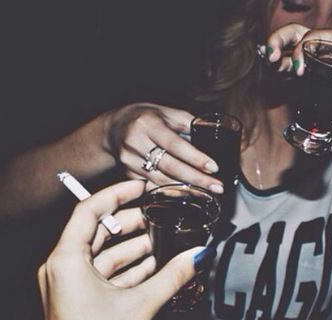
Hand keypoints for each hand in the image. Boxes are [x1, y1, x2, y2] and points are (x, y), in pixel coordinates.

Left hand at [37, 180, 213, 319]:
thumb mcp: (142, 306)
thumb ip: (173, 275)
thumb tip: (200, 254)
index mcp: (66, 263)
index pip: (88, 211)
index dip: (116, 194)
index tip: (141, 186)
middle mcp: (62, 270)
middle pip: (98, 232)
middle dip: (130, 223)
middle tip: (160, 215)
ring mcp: (70, 286)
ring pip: (104, 254)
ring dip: (134, 248)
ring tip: (164, 240)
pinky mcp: (81, 300)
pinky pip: (106, 274)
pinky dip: (129, 268)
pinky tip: (155, 265)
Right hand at [102, 103, 223, 193]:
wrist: (114, 127)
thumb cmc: (145, 118)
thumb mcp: (165, 112)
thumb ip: (187, 122)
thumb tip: (211, 132)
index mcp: (148, 124)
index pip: (175, 144)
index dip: (195, 158)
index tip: (214, 167)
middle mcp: (136, 143)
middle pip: (170, 167)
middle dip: (196, 179)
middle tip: (217, 187)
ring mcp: (130, 161)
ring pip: (162, 181)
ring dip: (187, 190)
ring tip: (208, 194)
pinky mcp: (129, 175)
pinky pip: (153, 187)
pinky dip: (172, 193)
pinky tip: (188, 196)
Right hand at [265, 25, 331, 140]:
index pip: (316, 36)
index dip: (301, 48)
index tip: (298, 69)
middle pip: (298, 35)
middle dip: (280, 41)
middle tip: (270, 57)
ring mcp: (325, 64)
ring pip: (294, 52)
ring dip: (278, 56)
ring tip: (269, 65)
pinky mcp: (323, 80)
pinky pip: (300, 73)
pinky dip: (285, 72)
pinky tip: (276, 76)